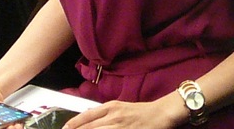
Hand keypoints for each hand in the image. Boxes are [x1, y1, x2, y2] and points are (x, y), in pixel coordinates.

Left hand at [63, 100, 177, 128]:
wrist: (161, 113)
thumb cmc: (140, 111)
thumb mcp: (120, 107)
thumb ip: (103, 113)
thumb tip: (86, 117)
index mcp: (110, 107)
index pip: (85, 117)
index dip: (72, 125)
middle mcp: (113, 117)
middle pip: (89, 128)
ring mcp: (120, 127)